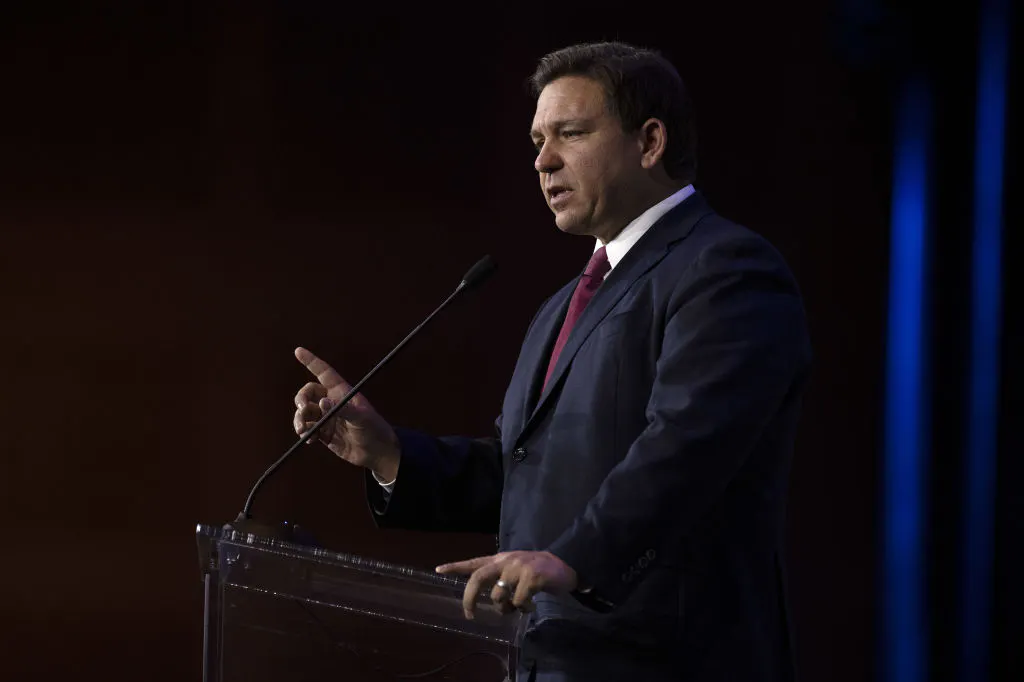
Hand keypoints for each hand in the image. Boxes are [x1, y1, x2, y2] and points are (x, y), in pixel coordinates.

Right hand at [292, 346, 399, 480]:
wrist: (376, 452)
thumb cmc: (374, 429)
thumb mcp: (362, 418)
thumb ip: (342, 409)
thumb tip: (321, 403)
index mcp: (342, 392)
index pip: (324, 372)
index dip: (311, 361)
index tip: (298, 351)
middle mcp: (331, 402)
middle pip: (308, 393)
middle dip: (301, 399)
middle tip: (302, 409)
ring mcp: (326, 418)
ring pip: (304, 412)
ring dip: (299, 419)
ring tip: (303, 430)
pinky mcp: (323, 433)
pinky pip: (307, 429)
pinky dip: (304, 432)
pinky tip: (310, 440)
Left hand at [435, 551, 577, 618]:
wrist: (566, 564)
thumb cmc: (539, 570)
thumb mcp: (517, 569)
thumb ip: (501, 579)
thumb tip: (490, 601)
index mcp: (500, 559)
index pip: (474, 562)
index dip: (455, 566)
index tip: (438, 570)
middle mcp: (506, 561)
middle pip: (478, 578)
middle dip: (469, 599)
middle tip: (469, 614)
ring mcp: (518, 568)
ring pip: (498, 596)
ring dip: (505, 609)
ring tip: (517, 608)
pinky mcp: (531, 577)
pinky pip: (518, 602)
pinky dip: (523, 609)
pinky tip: (531, 606)